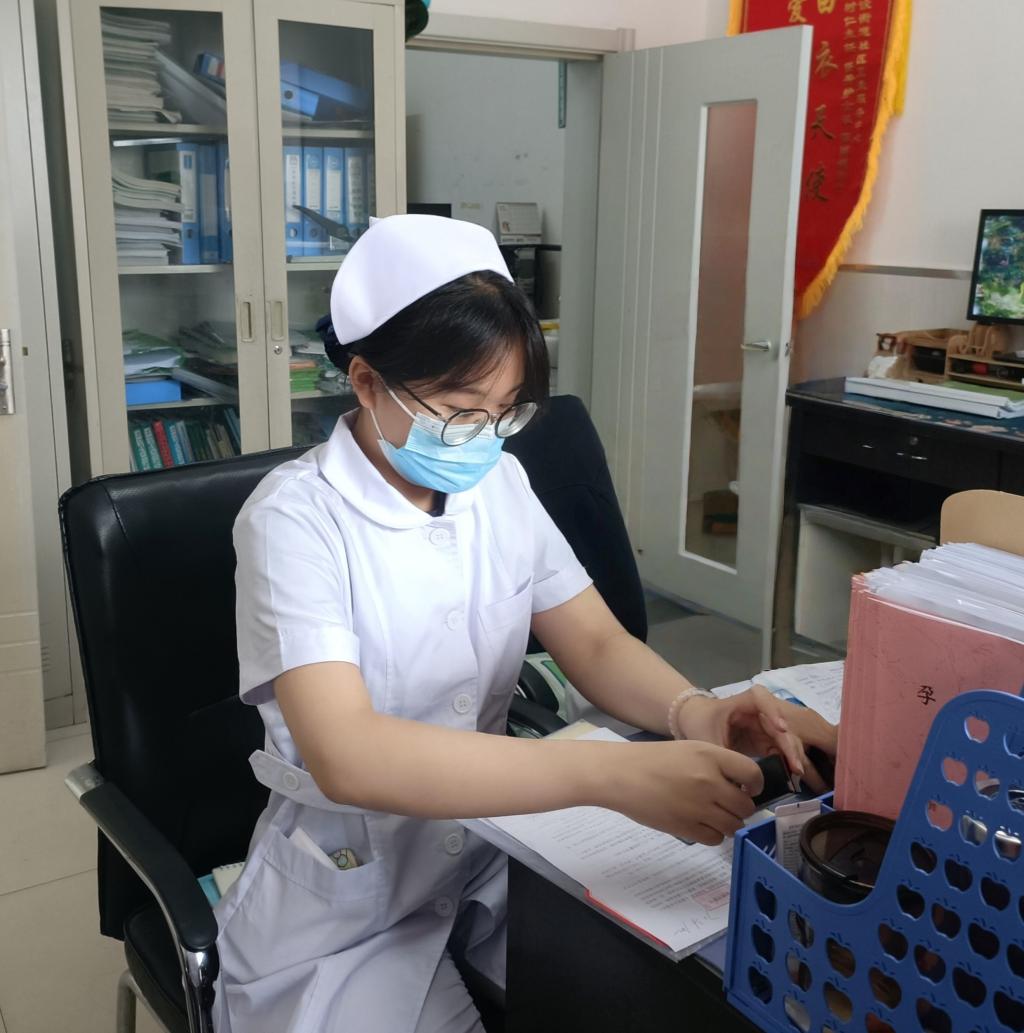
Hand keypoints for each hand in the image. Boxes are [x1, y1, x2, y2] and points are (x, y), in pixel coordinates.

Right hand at [607, 740, 763, 845]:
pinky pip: (715, 838)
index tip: (748, 787)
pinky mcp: (686, 828)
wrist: (620, 774)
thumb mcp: (690, 750)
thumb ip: (718, 765)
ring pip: (734, 826)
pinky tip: (699, 822)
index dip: (755, 784)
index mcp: (711, 756)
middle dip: (740, 807)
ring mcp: (698, 807)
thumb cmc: (653, 759)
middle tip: (726, 803)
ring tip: (712, 814)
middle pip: (746, 806)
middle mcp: (709, 782)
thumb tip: (742, 786)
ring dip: (728, 822)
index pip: (753, 774)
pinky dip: (712, 833)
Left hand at [678, 685, 838, 794]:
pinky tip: (791, 774)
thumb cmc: (699, 722)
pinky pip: (780, 749)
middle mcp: (759, 711)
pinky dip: (786, 760)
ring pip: (784, 738)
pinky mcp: (765, 740)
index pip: (761, 698)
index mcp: (743, 702)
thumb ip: (722, 757)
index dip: (773, 711)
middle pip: (779, 723)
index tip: (781, 727)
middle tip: (795, 765)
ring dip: (792, 754)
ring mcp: (764, 726)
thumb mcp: (706, 738)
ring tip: (796, 772)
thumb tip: (736, 782)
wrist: (693, 722)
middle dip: (789, 743)